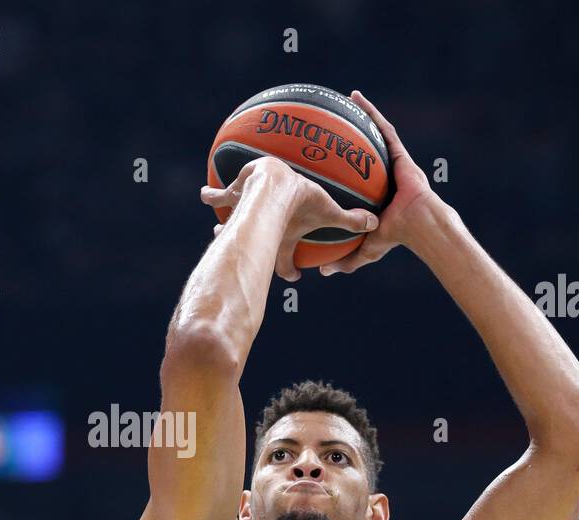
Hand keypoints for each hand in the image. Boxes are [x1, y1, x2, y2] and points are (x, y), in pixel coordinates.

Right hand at [200, 156, 378, 281]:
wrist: (272, 185)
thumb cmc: (300, 200)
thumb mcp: (327, 209)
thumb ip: (350, 219)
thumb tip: (376, 224)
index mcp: (282, 239)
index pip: (286, 263)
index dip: (290, 271)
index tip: (296, 276)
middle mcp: (260, 231)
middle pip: (255, 244)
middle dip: (256, 250)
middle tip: (250, 252)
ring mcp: (244, 214)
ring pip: (231, 221)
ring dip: (224, 225)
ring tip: (216, 230)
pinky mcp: (233, 194)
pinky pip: (220, 195)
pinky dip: (211, 195)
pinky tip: (203, 192)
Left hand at [319, 90, 442, 275]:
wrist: (419, 226)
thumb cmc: (395, 236)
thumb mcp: (365, 248)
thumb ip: (345, 260)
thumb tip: (322, 273)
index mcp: (372, 192)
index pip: (354, 175)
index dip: (341, 165)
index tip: (321, 158)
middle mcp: (381, 173)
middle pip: (363, 149)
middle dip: (349, 135)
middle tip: (329, 124)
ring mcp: (391, 162)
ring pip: (373, 134)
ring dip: (360, 115)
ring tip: (344, 99)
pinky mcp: (399, 154)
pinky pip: (383, 129)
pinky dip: (370, 113)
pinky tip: (356, 99)